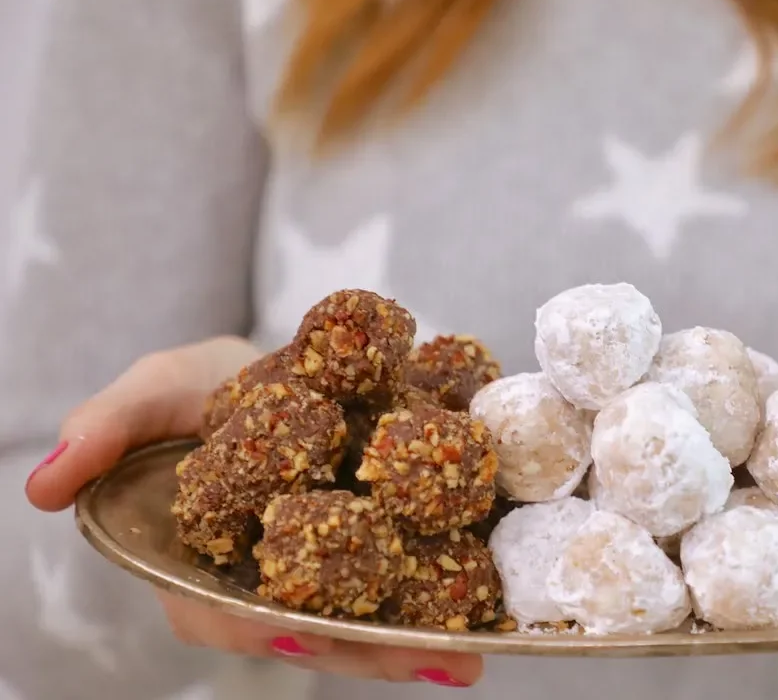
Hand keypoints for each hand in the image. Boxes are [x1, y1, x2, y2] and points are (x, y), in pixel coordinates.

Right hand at [24, 337, 482, 685]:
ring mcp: (324, 574)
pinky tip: (483, 628)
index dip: (256, 622)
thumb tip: (41, 483)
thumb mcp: (158, 390)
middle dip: (362, 650)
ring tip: (465, 655)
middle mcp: (264, 582)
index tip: (298, 630)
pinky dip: (443, 609)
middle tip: (424, 660)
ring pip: (363, 625)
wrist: (286, 368)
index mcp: (200, 561)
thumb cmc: (209, 389)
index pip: (219, 608)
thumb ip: (109, 427)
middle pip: (309, 630)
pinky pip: (407, 590)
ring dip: (414, 645)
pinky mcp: (378, 552)